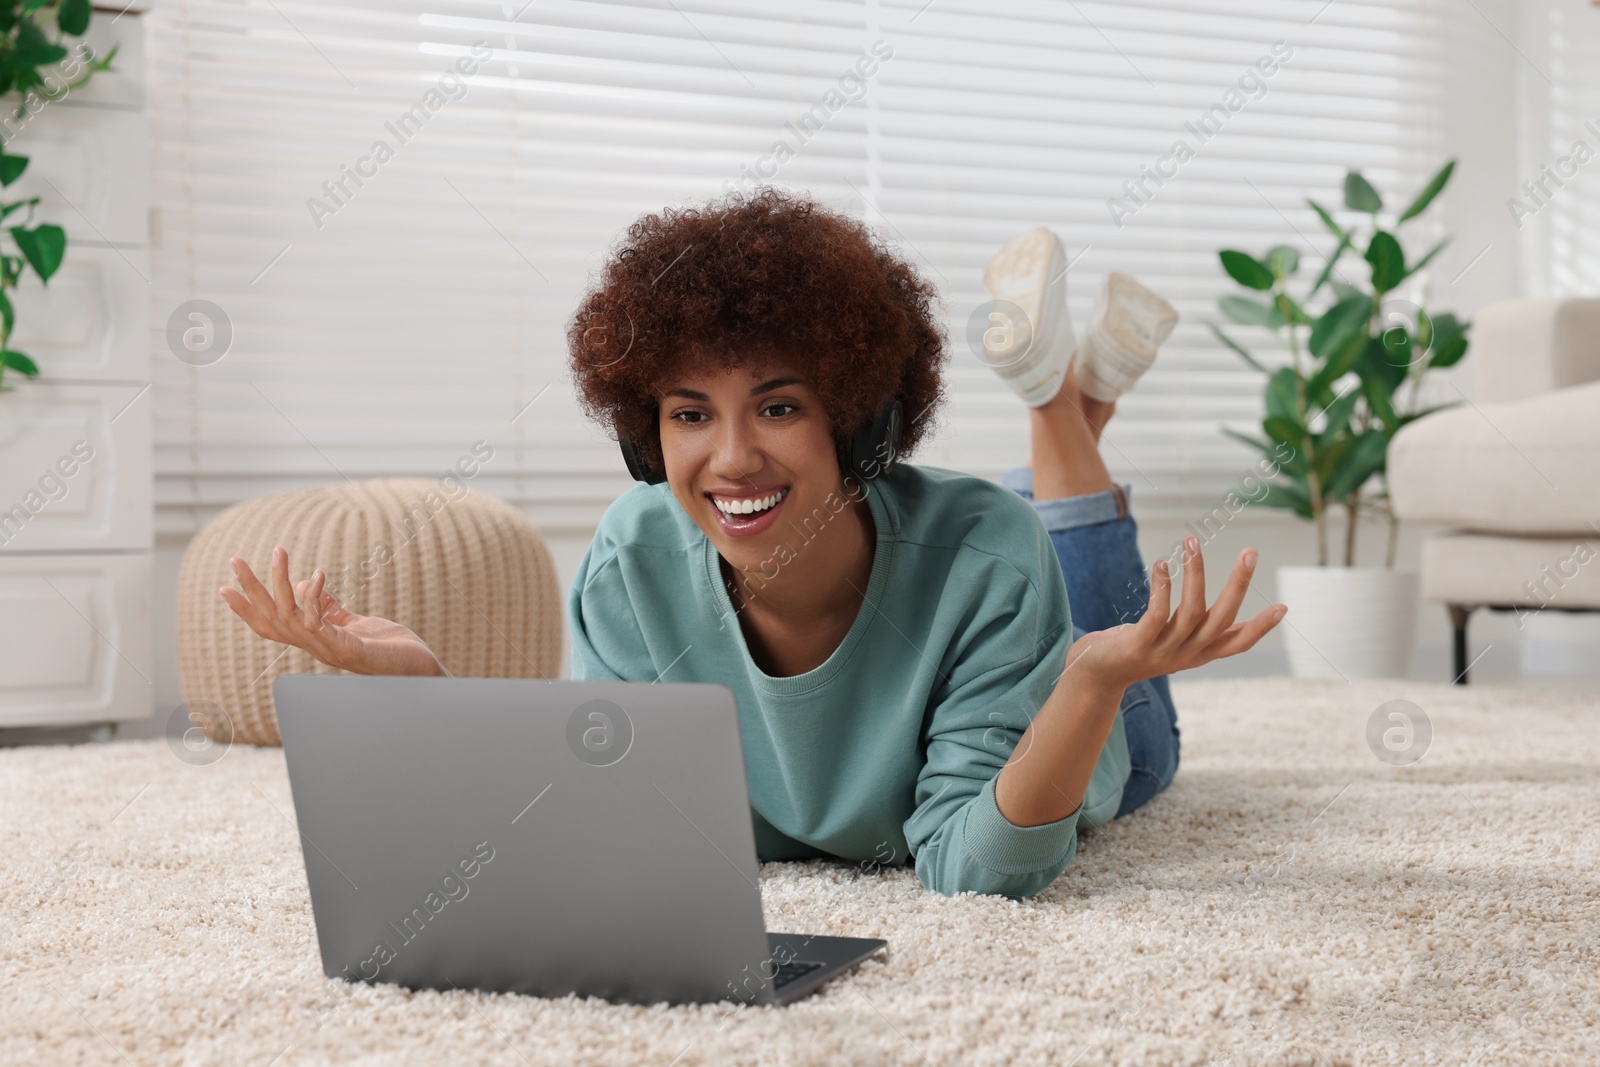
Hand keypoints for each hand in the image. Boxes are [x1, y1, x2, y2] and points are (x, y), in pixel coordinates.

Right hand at [219, 545, 447, 675]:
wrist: (420, 672)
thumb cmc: (389, 649)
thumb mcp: (354, 624)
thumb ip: (330, 609)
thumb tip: (305, 585)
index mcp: (314, 641)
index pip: (271, 625)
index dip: (247, 609)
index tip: (224, 588)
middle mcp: (316, 648)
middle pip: (272, 618)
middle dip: (251, 589)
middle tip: (233, 559)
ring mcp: (329, 650)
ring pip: (290, 617)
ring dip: (279, 582)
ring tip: (278, 551)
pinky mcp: (348, 649)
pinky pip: (320, 623)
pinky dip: (315, 598)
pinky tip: (316, 575)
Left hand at [1063, 537, 1284, 691]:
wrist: (1095, 677)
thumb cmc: (1138, 650)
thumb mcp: (1176, 643)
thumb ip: (1202, 631)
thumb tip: (1234, 618)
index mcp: (1199, 653)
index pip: (1238, 643)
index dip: (1260, 627)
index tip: (1284, 607)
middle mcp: (1186, 654)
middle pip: (1220, 619)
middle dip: (1238, 585)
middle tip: (1251, 552)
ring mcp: (1162, 651)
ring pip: (1190, 611)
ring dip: (1195, 573)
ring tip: (1192, 541)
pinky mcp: (1138, 645)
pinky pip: (1156, 614)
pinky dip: (1162, 587)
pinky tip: (1163, 565)